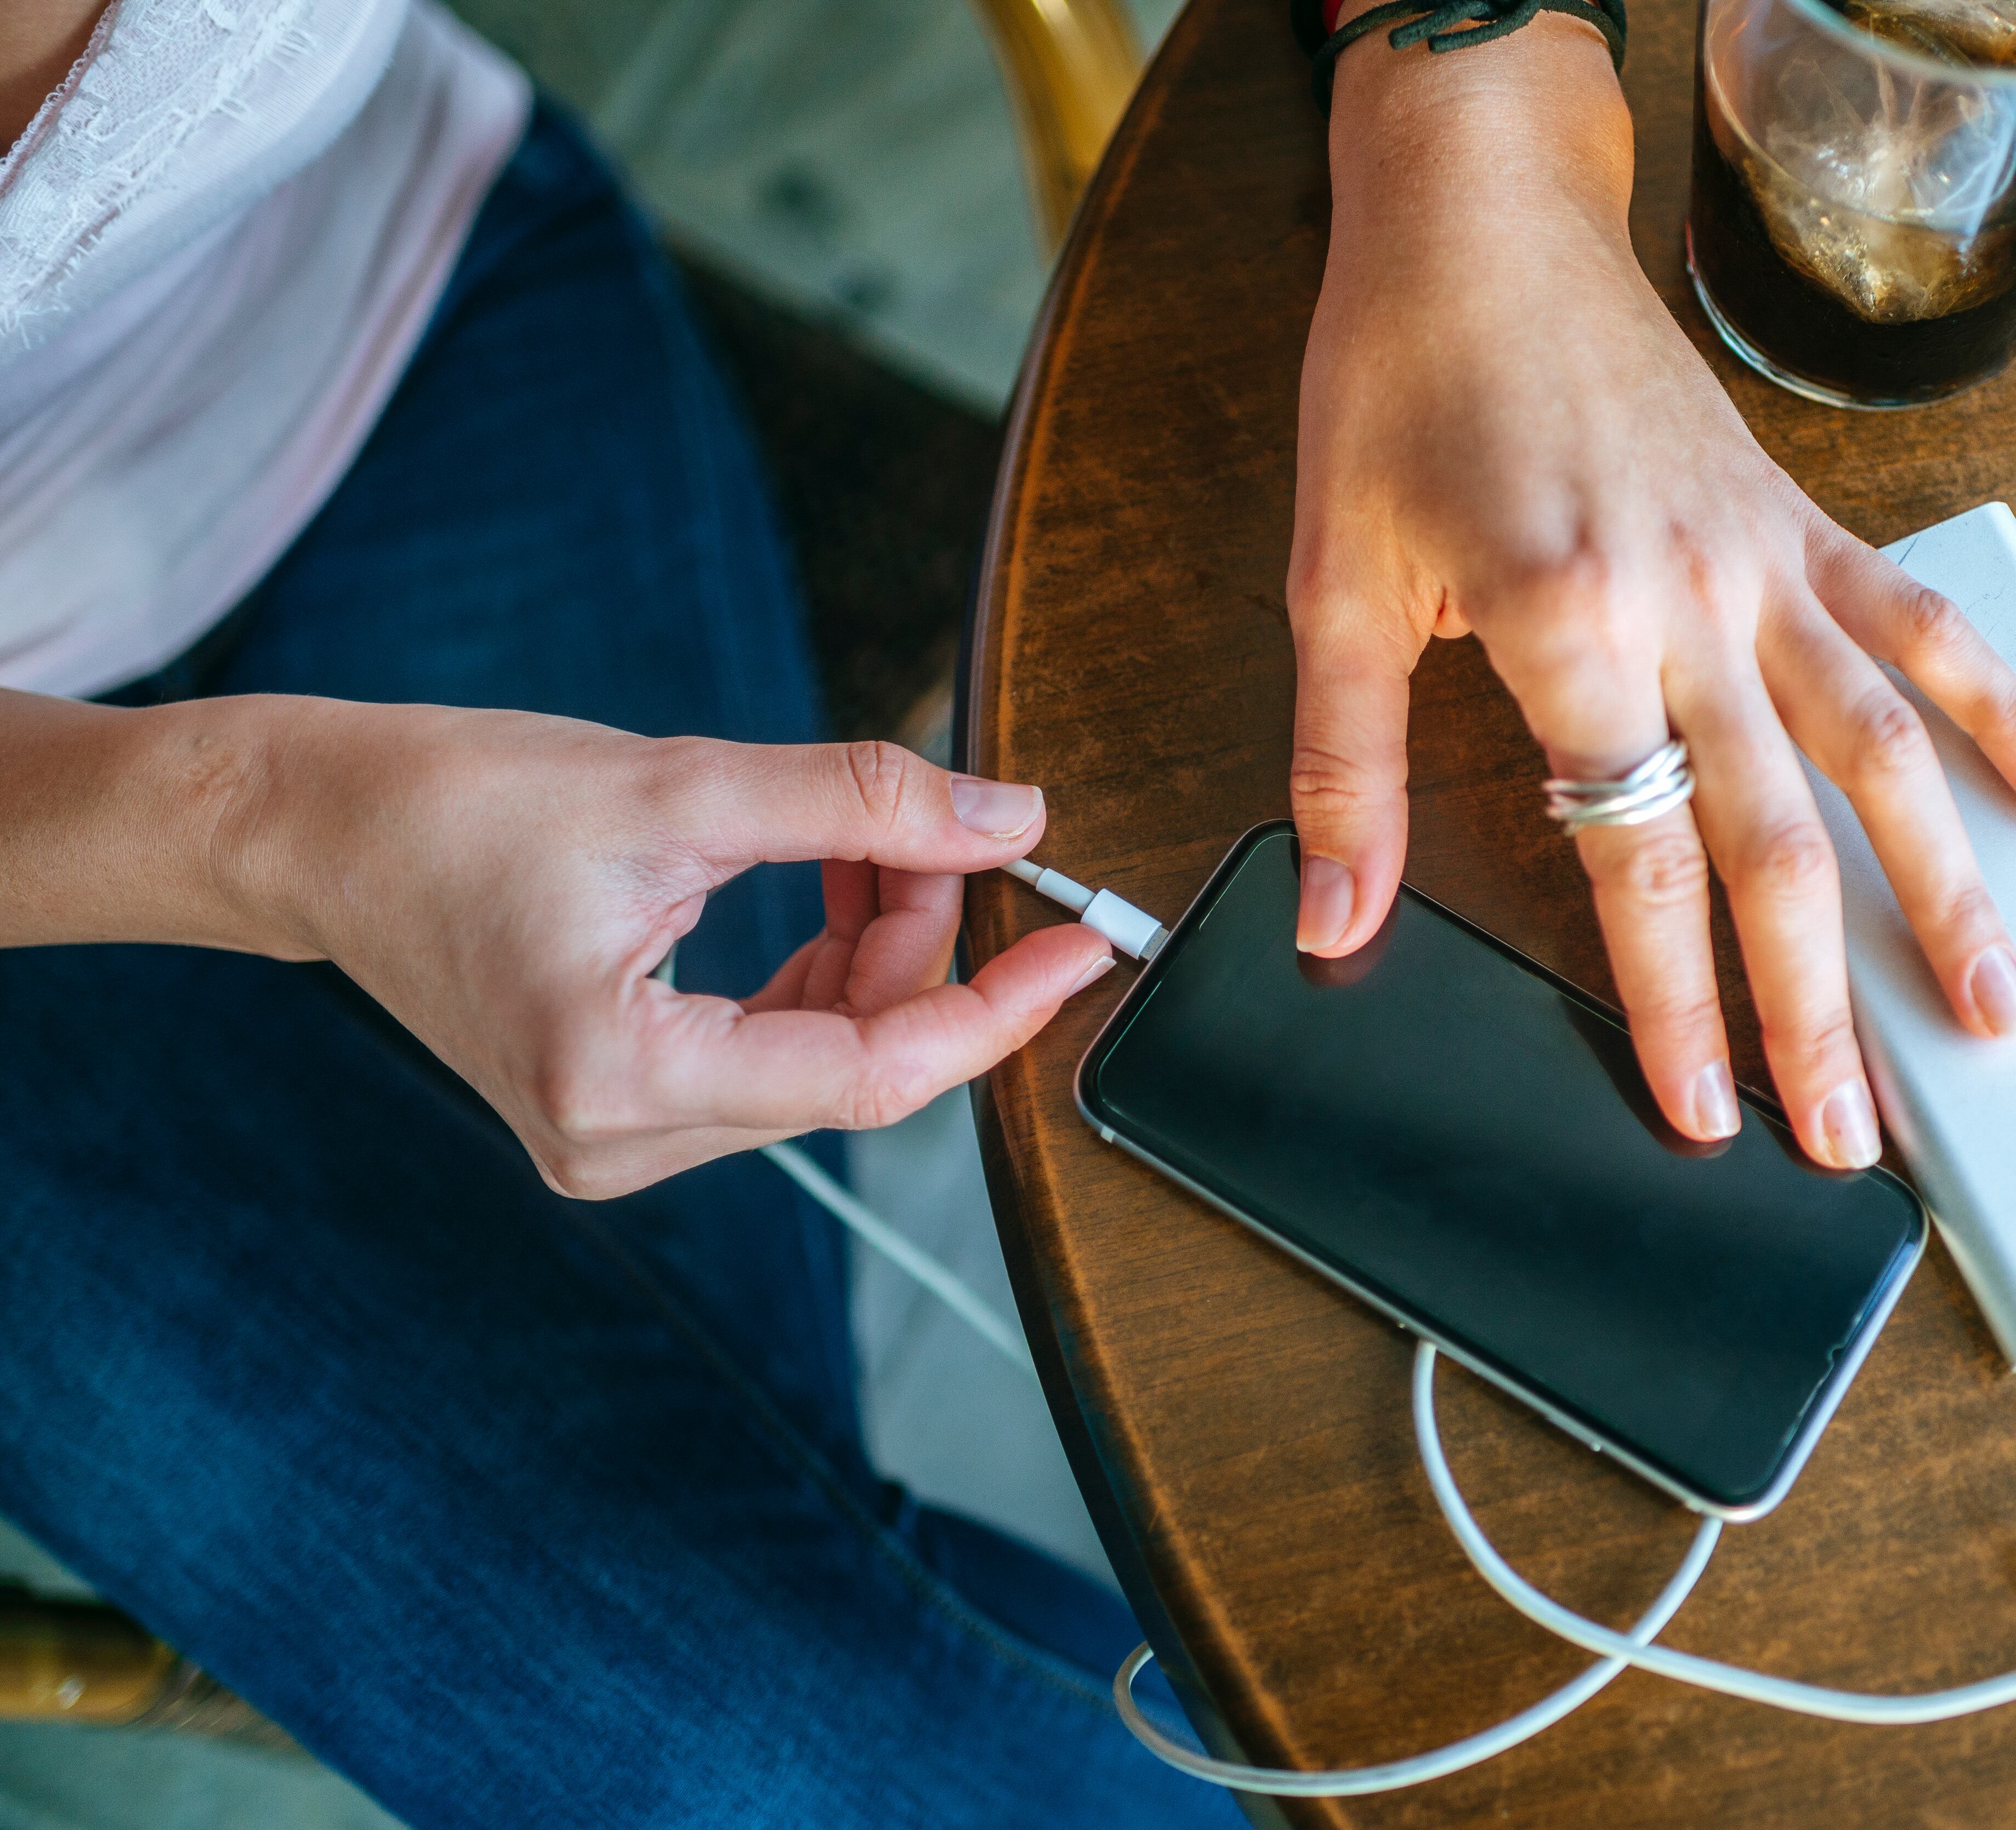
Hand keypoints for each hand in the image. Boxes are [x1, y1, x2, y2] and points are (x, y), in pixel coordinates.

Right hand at [214, 700, 1110, 1197]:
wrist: (320, 832)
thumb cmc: (454, 802)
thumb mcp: (677, 782)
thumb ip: (857, 803)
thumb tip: (1008, 816)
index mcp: (618, 1079)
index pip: (873, 1075)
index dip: (996, 1009)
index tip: (1082, 943)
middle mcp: (617, 1143)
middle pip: (855, 1063)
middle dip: (923, 943)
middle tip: (945, 828)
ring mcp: (616, 1140)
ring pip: (824, 1058)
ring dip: (876, 951)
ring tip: (867, 838)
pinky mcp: (619, 1110)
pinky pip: (774, 1053)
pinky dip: (823, 971)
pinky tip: (824, 884)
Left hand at [1287, 15, 2015, 1168]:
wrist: (1477, 221)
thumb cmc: (1397, 384)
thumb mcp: (1334, 583)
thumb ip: (1345, 768)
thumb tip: (1336, 922)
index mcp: (1563, 623)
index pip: (1636, 857)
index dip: (1676, 1003)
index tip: (1709, 1112)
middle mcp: (1687, 601)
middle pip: (1777, 837)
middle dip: (1823, 1002)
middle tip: (1856, 1133)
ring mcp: (1762, 560)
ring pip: (1881, 748)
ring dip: (1947, 887)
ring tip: (1999, 1008)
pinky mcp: (1801, 520)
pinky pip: (1918, 624)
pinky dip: (1999, 708)